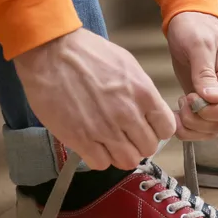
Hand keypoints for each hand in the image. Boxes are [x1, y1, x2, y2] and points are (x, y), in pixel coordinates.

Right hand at [14, 28, 175, 170]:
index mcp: (143, 93)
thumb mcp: (127, 65)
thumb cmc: (88, 53)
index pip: (167, 128)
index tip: (147, 127)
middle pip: (148, 148)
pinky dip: (99, 158)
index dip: (157, 130)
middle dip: (139, 143)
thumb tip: (148, 112)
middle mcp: (128, 114)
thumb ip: (141, 91)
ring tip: (109, 142)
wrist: (51, 53)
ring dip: (120, 154)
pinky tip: (93, 144)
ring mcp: (104, 129)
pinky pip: (101, 164)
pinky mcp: (80, 139)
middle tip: (126, 135)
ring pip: (128, 161)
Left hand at [166, 12, 217, 140]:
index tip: (194, 97)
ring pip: (211, 129)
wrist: (188, 21)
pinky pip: (199, 125)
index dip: (213, 112)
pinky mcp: (201, 101)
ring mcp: (215, 98)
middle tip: (183, 101)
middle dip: (199, 120)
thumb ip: (205, 72)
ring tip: (179, 107)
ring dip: (191, 127)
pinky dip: (186, 127)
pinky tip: (176, 114)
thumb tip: (212, 98)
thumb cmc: (195, 28)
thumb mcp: (199, 44)